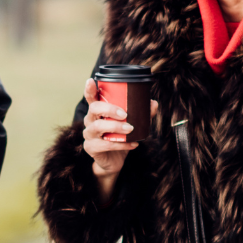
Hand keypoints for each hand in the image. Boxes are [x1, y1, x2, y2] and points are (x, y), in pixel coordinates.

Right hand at [79, 79, 159, 206]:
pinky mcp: (91, 148)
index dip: (89, 89)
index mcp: (98, 112)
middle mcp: (90, 120)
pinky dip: (122, 144)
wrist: (114, 161)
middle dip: (109, 109)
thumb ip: (141, 113)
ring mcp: (89, 134)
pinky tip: (133, 144)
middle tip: (125, 114)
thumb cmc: (120, 138)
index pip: (91, 98)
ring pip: (97, 126)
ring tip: (130, 129)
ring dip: (115, 126)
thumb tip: (153, 103)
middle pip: (93, 109)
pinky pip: (105, 145)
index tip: (91, 81)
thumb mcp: (131, 124)